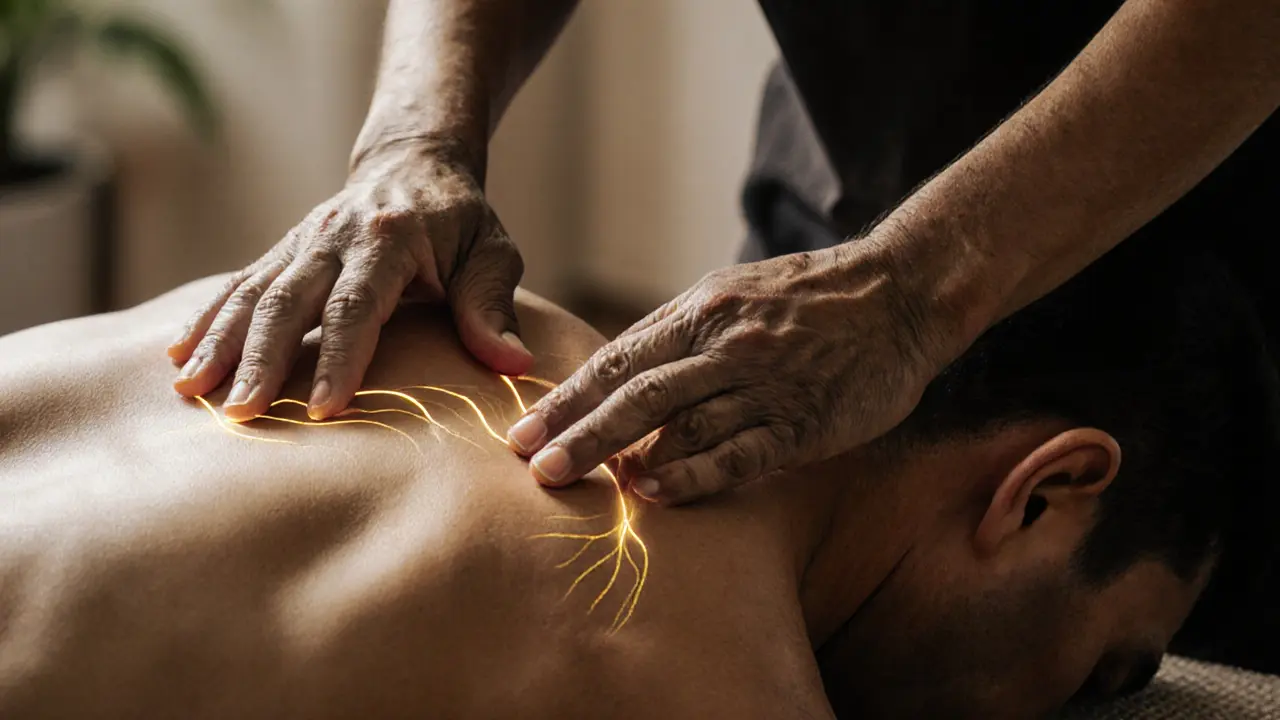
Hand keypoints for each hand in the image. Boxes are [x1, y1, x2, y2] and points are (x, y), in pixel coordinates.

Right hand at [168, 137, 532, 420]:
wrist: (414, 163)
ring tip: (193, 391)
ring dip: (221, 343)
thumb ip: (493, 306)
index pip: (358, 304)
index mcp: (388, 237)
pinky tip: (180, 356)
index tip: (325, 409)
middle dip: (262, 359)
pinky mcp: (283, 252)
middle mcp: (335, 236)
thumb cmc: (461, 220)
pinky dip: (207, 319)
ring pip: (253, 293)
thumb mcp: (492, 253)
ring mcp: (302, 242)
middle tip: (242, 413)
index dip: (340, 357)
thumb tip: (513, 365)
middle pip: (289, 300)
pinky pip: (239, 285)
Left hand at [506, 241, 956, 504]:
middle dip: (578, 431)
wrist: (899, 292)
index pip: (619, 361)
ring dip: (622, 453)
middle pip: (637, 394)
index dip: (567, 399)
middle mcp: (725, 344)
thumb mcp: (733, 294)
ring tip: (573, 484)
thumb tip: (617, 376)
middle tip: (532, 467)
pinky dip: (694, 472)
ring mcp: (764, 383)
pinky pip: (741, 450)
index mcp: (701, 311)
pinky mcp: (802, 420)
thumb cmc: (809, 298)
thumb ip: (678, 334)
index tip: (522, 433)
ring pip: (681, 423)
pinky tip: (655, 491)